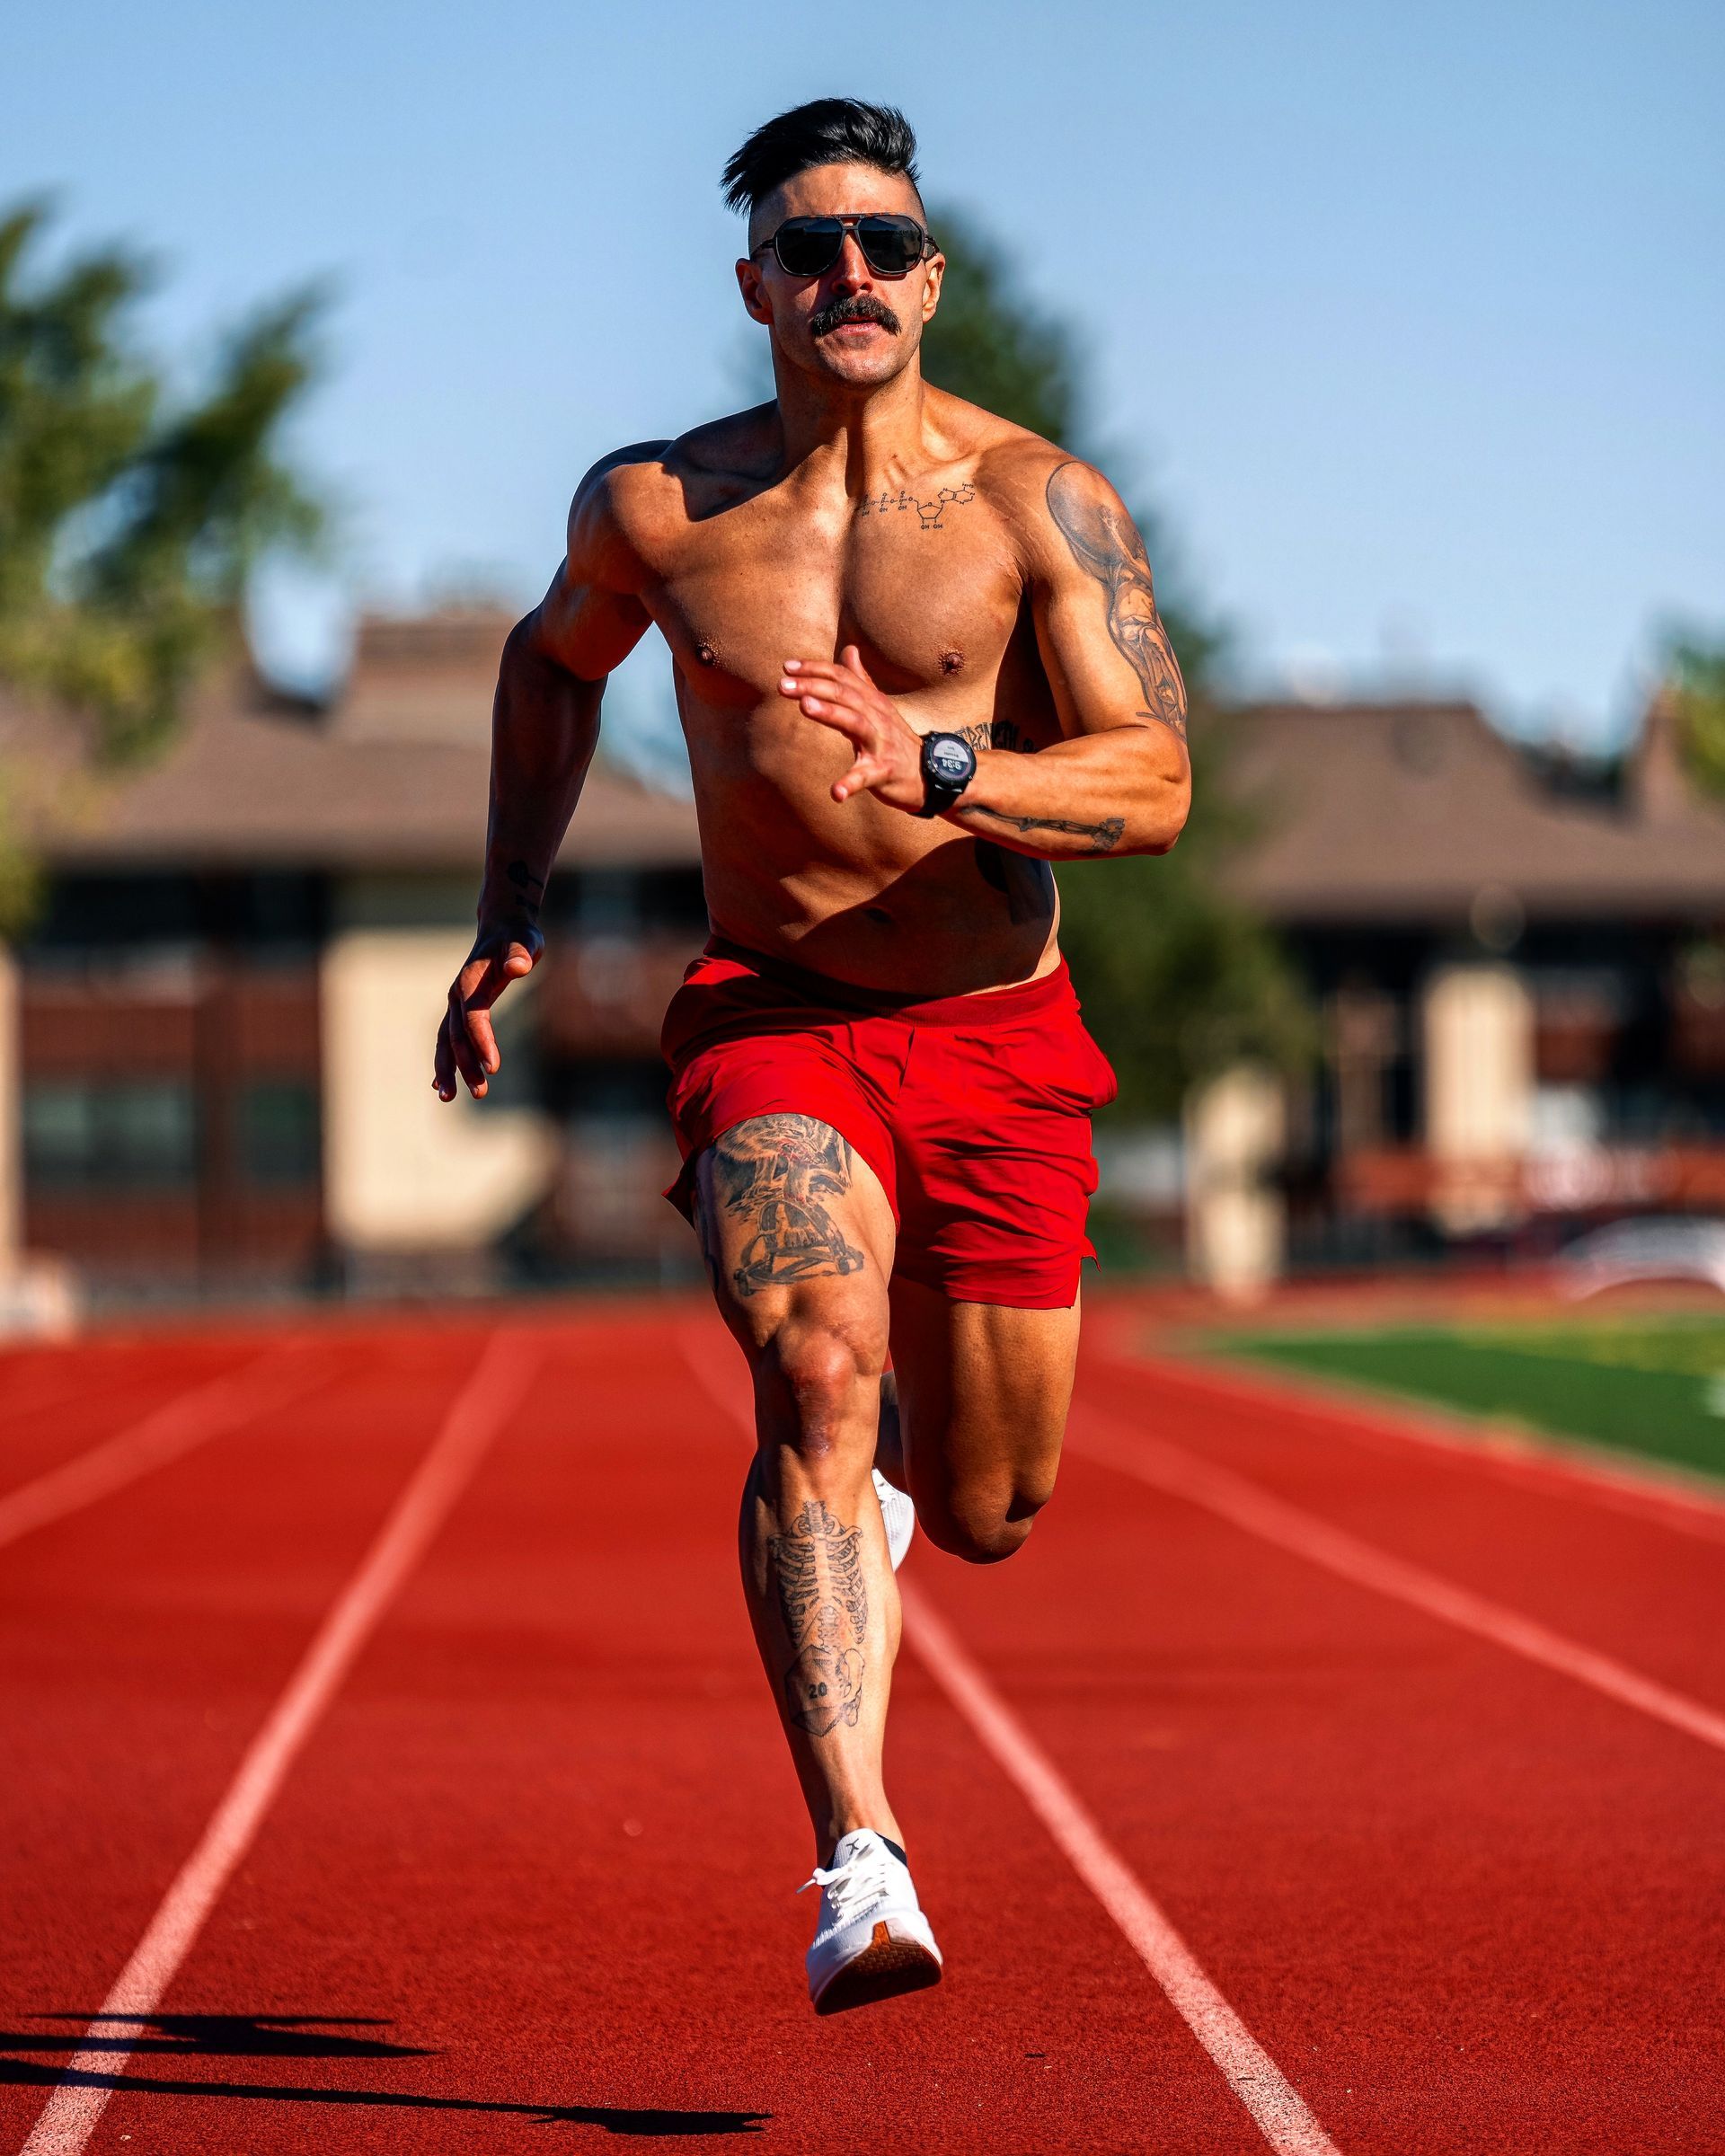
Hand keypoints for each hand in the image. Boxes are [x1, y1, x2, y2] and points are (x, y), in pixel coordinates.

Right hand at [433, 920, 542, 1100]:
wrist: (502, 928)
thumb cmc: (517, 937)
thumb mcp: (525, 941)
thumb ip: (519, 954)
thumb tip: (518, 967)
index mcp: (471, 982)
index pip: (474, 1018)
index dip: (482, 1042)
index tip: (494, 1068)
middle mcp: (457, 995)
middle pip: (457, 1036)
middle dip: (465, 1066)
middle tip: (479, 1093)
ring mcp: (456, 1004)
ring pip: (446, 1041)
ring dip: (448, 1069)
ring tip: (448, 1098)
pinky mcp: (460, 1010)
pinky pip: (448, 1039)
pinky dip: (444, 1061)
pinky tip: (441, 1085)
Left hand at [779, 645, 927, 812]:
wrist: (931, 773)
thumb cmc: (897, 740)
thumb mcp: (879, 706)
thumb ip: (861, 680)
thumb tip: (849, 650)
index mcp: (871, 701)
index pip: (841, 677)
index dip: (815, 669)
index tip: (787, 667)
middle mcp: (876, 717)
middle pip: (844, 694)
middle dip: (813, 687)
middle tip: (782, 685)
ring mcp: (881, 743)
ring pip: (855, 723)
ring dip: (830, 713)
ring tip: (805, 706)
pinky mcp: (885, 771)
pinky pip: (866, 776)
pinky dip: (851, 783)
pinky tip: (835, 792)